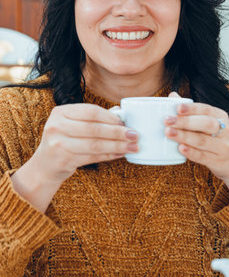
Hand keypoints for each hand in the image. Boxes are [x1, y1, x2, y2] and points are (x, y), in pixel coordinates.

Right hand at [11, 103, 138, 211]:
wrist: (44, 165)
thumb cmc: (64, 140)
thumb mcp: (73, 124)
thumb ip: (94, 118)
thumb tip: (121, 113)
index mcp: (61, 112)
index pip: (90, 111)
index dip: (110, 117)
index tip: (126, 123)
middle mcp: (57, 126)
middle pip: (94, 128)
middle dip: (117, 133)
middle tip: (134, 135)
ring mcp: (58, 144)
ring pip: (95, 145)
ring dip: (117, 146)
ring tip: (132, 147)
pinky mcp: (63, 160)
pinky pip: (92, 157)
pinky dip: (109, 156)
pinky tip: (121, 154)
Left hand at [165, 93, 228, 194]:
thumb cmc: (219, 139)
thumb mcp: (210, 122)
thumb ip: (192, 110)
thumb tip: (172, 95)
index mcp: (221, 116)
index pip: (205, 109)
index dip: (191, 108)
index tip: (177, 108)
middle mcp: (225, 130)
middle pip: (205, 124)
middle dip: (185, 121)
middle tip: (167, 120)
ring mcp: (223, 147)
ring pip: (202, 140)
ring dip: (184, 136)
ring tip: (168, 132)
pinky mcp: (218, 161)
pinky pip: (203, 156)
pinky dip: (191, 152)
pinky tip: (180, 148)